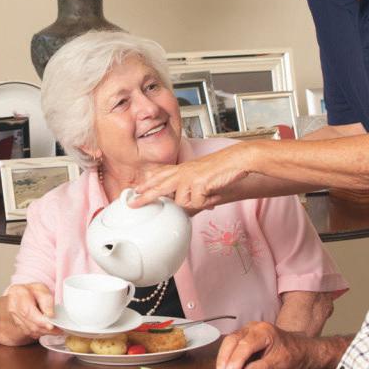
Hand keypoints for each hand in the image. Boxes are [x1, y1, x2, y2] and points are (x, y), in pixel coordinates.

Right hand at [0, 283, 56, 339]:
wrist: (21, 295)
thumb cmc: (32, 291)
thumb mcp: (42, 289)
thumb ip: (47, 301)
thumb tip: (50, 315)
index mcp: (18, 294)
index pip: (27, 311)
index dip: (40, 320)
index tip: (51, 325)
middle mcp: (14, 307)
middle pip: (30, 324)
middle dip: (46, 328)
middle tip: (59, 329)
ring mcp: (14, 318)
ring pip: (31, 331)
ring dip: (45, 331)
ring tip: (55, 329)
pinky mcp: (18, 325)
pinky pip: (30, 333)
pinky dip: (40, 332)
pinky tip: (47, 328)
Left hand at [131, 145, 251, 210]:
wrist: (236, 160)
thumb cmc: (222, 169)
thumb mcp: (202, 180)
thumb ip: (192, 194)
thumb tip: (185, 209)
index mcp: (183, 170)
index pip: (160, 176)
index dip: (147, 184)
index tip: (135, 190)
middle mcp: (183, 172)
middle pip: (158, 187)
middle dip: (145, 197)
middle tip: (132, 204)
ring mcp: (189, 177)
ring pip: (181, 202)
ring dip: (195, 202)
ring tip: (206, 194)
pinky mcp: (197, 183)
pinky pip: (196, 203)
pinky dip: (206, 202)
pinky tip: (212, 194)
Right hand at [216, 321, 309, 368]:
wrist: (299, 350)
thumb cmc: (292, 356)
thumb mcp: (279, 364)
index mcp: (264, 331)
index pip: (245, 345)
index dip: (236, 360)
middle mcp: (253, 327)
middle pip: (232, 340)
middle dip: (224, 359)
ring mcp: (246, 330)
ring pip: (228, 342)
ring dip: (222, 358)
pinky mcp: (243, 336)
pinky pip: (230, 345)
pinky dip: (226, 357)